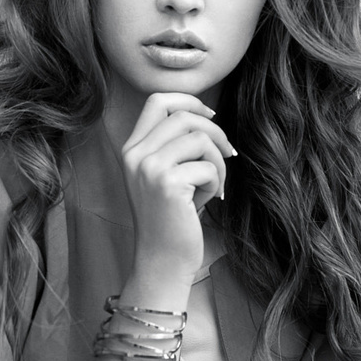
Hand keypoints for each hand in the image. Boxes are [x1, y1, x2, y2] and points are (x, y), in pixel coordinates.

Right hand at [119, 93, 235, 273]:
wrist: (162, 260)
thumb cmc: (171, 217)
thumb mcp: (164, 174)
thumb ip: (174, 145)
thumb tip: (207, 116)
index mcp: (132, 148)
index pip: (157, 100)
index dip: (190, 101)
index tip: (211, 117)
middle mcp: (135, 154)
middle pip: (184, 116)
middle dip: (215, 133)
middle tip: (228, 155)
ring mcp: (149, 168)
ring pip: (200, 139)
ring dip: (218, 161)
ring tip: (215, 184)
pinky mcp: (168, 184)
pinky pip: (208, 166)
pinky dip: (216, 182)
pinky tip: (210, 200)